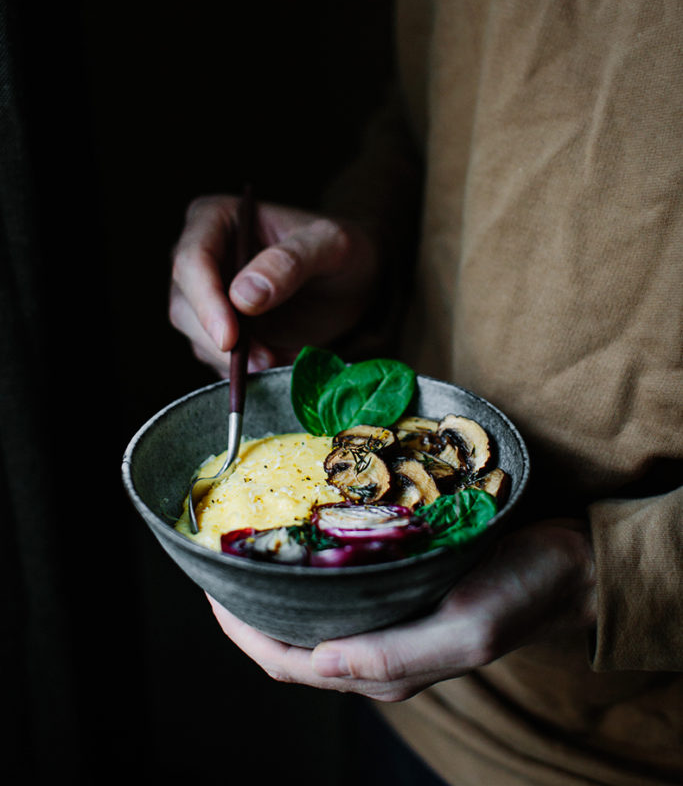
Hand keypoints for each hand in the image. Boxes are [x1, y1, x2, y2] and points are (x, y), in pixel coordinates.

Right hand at [169, 195, 379, 375]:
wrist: (352, 281)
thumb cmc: (342, 250)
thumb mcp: (331, 245)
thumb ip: (291, 262)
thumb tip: (243, 295)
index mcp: (217, 217)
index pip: (192, 259)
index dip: (205, 300)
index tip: (231, 338)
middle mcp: (201, 254)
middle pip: (185, 304)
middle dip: (220, 340)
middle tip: (266, 360)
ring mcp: (205, 294)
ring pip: (196, 336)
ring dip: (235, 359)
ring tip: (284, 358)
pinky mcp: (218, 328)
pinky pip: (215, 357)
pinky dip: (244, 368)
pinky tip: (280, 360)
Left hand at [206, 519, 595, 701]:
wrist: (570, 565)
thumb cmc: (523, 591)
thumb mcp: (468, 626)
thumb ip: (396, 655)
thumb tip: (320, 661)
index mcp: (386, 669)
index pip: (290, 663)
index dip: (241, 633)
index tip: (211, 588)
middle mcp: (379, 652)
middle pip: (291, 643)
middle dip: (247, 609)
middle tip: (220, 557)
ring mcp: (390, 622)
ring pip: (312, 616)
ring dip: (276, 587)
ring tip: (250, 543)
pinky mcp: (402, 593)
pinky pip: (340, 590)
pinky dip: (311, 568)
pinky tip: (303, 535)